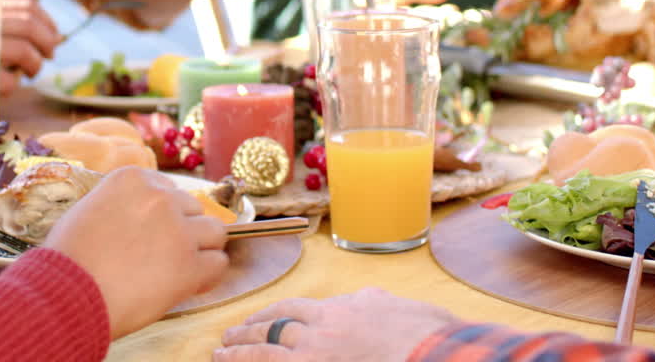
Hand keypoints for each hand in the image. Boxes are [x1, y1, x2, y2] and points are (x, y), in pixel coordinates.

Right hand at [0, 0, 59, 95]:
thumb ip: (12, 28)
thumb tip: (56, 37)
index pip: (27, 7)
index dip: (49, 23)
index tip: (55, 37)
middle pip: (29, 26)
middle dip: (47, 43)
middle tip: (50, 56)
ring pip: (24, 50)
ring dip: (34, 66)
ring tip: (28, 74)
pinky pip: (10, 81)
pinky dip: (13, 87)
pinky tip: (2, 88)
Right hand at [44, 167, 228, 338]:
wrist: (66, 293)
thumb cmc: (68, 259)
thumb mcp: (90, 210)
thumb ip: (123, 205)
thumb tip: (142, 219)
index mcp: (133, 179)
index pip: (169, 190)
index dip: (165, 215)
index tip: (154, 233)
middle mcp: (160, 197)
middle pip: (193, 209)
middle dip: (182, 230)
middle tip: (163, 255)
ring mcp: (178, 230)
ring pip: (215, 232)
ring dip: (201, 249)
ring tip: (179, 268)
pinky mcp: (191, 266)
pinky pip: (218, 264)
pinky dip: (207, 276)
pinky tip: (188, 284)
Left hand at [213, 288, 459, 361]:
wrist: (433, 351)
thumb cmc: (423, 333)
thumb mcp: (395, 306)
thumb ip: (371, 303)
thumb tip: (365, 299)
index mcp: (338, 311)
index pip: (292, 309)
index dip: (269, 313)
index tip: (256, 319)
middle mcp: (320, 331)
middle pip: (272, 329)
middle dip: (247, 333)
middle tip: (228, 337)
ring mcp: (316, 356)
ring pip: (266, 353)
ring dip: (239, 354)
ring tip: (220, 355)